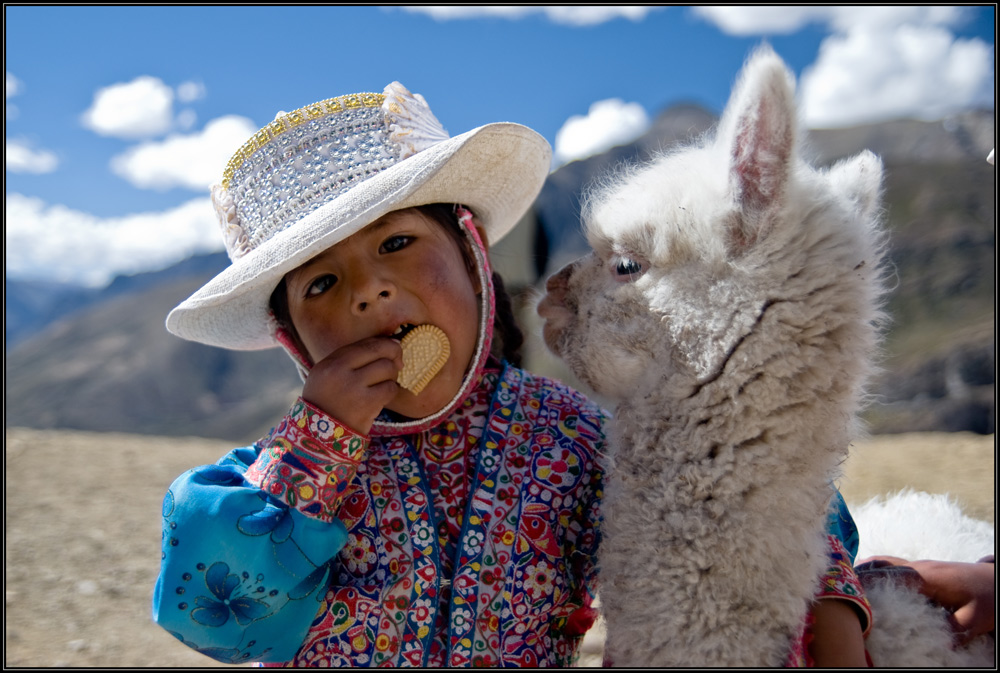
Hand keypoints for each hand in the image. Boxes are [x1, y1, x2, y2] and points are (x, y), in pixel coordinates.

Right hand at [302, 336, 402, 434]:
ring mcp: (353, 388)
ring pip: (388, 369)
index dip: (385, 344)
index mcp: (331, 362)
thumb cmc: (327, 402)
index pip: (366, 344)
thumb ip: (351, 359)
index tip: (393, 350)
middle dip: (394, 356)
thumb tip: (391, 344)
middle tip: (397, 365)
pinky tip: (382, 397)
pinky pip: (390, 389)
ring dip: (392, 376)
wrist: (319, 436)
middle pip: (380, 351)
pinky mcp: (366, 404)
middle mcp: (340, 372)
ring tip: (384, 383)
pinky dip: (390, 391)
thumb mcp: (327, 375)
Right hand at [856, 555, 994, 644]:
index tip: (851, 592)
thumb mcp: (974, 619)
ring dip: (864, 571)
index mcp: (929, 578)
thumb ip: (951, 629)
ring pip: (882, 561)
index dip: (869, 581)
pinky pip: (889, 564)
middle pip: (880, 565)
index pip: (892, 575)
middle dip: (859, 576)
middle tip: (839, 591)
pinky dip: (873, 569)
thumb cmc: (986, 598)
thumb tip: (932, 642)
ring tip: (845, 586)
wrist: (995, 581)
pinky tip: (863, 579)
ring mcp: (917, 565)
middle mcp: (918, 567)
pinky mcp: (918, 568)